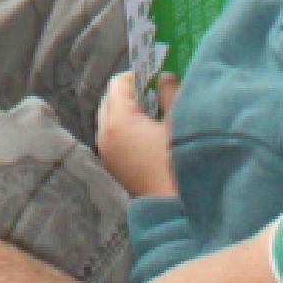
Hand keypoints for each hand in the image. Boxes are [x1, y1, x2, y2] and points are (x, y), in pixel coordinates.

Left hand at [96, 70, 176, 200]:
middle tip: (155, 94)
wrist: (175, 205)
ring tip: (153, 114)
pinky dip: (125, 129)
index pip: (118, 84)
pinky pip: (113, 136)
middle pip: (110, 100)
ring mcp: (106, 153)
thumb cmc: (178, 160)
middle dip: (130, 93)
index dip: (137, 76)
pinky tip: (147, 134)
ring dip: (127, 112)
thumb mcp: (178, 121)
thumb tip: (165, 76)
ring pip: (110, 119)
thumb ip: (170, 92)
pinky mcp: (113, 166)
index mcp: (117, 121)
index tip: (156, 78)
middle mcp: (104, 135)